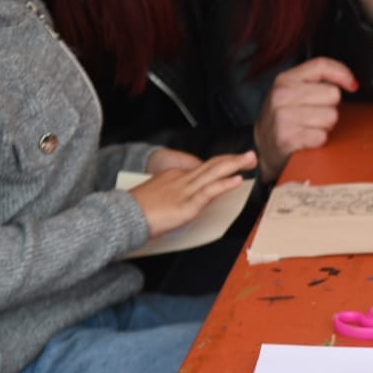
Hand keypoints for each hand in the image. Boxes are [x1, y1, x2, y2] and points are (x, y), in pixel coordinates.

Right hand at [131, 151, 256, 236]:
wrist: (122, 216)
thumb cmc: (135, 212)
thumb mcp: (155, 197)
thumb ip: (170, 197)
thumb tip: (179, 204)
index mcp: (174, 177)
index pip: (202, 168)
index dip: (220, 165)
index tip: (233, 163)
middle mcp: (182, 179)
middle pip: (212, 165)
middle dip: (233, 159)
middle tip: (250, 155)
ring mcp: (185, 190)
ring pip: (214, 173)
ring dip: (235, 165)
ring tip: (250, 160)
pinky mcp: (187, 204)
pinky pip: (209, 191)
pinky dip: (225, 184)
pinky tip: (237, 180)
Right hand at [254, 57, 358, 179]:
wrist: (263, 147)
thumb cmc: (285, 118)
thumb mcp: (294, 92)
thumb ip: (318, 81)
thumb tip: (352, 83)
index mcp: (286, 79)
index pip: (321, 65)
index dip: (342, 73)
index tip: (352, 85)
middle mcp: (282, 95)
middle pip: (333, 94)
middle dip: (330, 106)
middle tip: (316, 114)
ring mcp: (283, 117)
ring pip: (331, 116)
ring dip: (326, 125)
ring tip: (310, 126)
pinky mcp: (287, 138)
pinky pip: (322, 136)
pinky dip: (318, 140)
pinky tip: (306, 138)